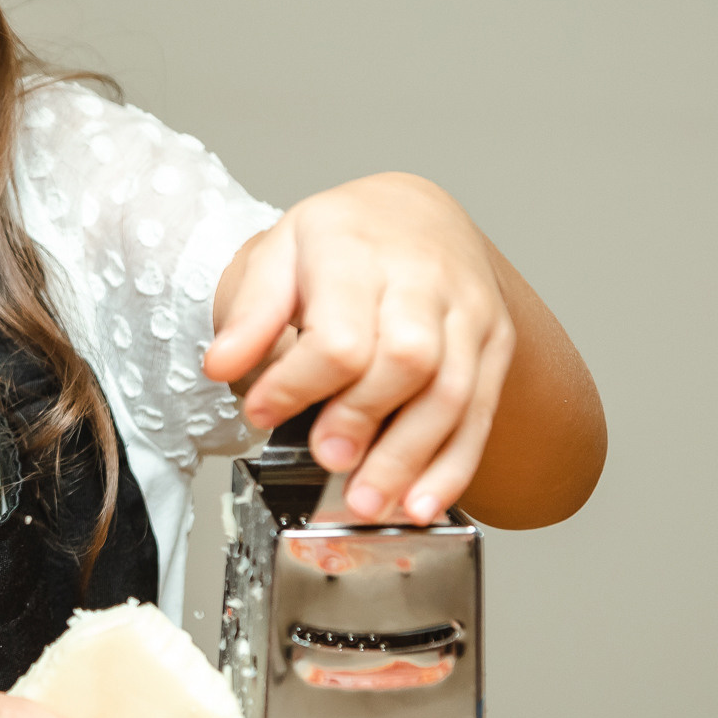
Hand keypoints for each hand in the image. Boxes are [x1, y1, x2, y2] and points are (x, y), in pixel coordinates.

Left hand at [206, 173, 516, 524]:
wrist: (417, 214)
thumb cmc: (344, 240)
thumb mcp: (280, 253)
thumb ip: (251, 313)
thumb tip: (221, 366)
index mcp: (360, 251)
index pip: (339, 331)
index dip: (297, 382)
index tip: (260, 412)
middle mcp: (425, 279)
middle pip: (408, 360)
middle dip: (365, 419)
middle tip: (327, 460)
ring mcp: (470, 312)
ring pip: (453, 393)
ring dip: (411, 459)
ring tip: (368, 503)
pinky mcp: (496, 343)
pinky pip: (482, 413)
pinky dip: (452, 467)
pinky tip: (421, 504)